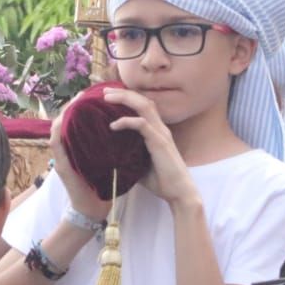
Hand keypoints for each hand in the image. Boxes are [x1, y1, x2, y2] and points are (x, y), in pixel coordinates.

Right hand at [48, 94, 112, 222]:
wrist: (93, 209)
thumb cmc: (102, 185)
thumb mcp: (104, 159)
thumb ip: (105, 145)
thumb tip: (120, 128)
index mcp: (76, 147)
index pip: (75, 121)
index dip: (79, 106)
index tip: (91, 94)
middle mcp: (66, 150)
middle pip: (63, 120)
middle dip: (72, 104)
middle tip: (84, 92)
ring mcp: (61, 157)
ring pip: (57, 128)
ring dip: (65, 112)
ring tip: (77, 99)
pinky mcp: (61, 165)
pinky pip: (56, 142)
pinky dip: (59, 128)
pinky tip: (66, 117)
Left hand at [102, 88, 198, 207]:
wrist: (180, 194)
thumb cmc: (162, 181)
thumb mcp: (139, 165)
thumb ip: (128, 156)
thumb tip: (109, 156)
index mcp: (157, 131)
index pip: (143, 106)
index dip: (128, 97)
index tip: (109, 95)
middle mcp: (160, 128)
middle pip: (142, 100)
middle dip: (123, 93)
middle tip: (104, 90)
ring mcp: (161, 134)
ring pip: (144, 106)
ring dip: (125, 99)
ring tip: (106, 97)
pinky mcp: (160, 143)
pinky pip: (142, 125)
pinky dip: (127, 121)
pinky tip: (113, 125)